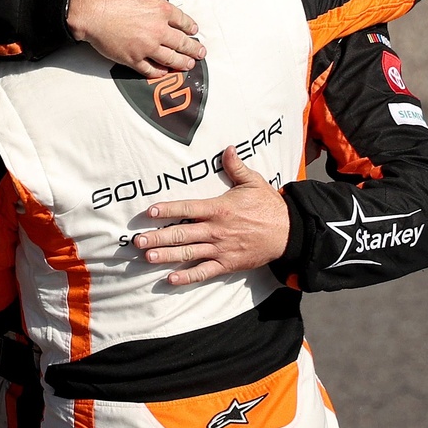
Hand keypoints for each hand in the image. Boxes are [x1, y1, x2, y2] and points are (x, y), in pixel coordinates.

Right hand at [66, 0, 204, 77]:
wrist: (88, 10)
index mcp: (160, 9)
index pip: (182, 20)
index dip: (190, 27)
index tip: (194, 31)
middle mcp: (157, 30)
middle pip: (182, 42)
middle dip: (193, 48)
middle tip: (200, 53)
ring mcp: (146, 47)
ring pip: (170, 58)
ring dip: (182, 63)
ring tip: (189, 65)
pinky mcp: (132, 58)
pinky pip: (150, 69)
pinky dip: (159, 72)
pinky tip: (164, 72)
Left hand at [133, 146, 289, 284]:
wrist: (289, 232)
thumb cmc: (268, 206)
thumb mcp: (253, 182)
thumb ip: (236, 167)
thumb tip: (227, 148)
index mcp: (219, 208)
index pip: (188, 208)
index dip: (168, 210)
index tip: (150, 212)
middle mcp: (216, 230)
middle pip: (182, 233)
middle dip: (158, 237)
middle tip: (138, 241)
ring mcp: (221, 249)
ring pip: (189, 253)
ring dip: (167, 255)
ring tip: (148, 257)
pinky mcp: (227, 264)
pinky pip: (204, 271)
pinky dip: (187, 276)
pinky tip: (171, 278)